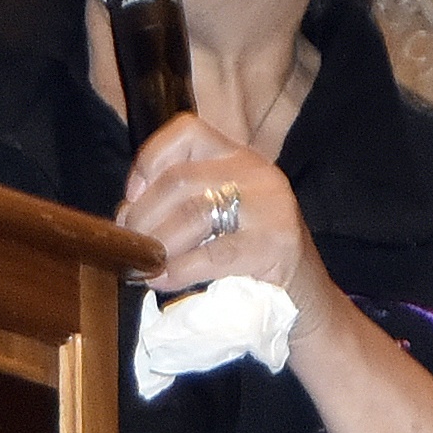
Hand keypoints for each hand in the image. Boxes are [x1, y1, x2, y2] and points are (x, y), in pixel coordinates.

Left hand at [115, 112, 335, 331]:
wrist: (306, 302)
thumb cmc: (250, 259)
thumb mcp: (220, 217)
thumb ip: (180, 205)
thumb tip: (126, 215)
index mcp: (238, 157)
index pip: (187, 130)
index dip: (150, 158)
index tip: (131, 195)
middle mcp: (256, 172)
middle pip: (180, 178)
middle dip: (144, 215)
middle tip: (130, 246)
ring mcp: (270, 206)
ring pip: (193, 213)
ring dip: (157, 244)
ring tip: (143, 266)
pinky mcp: (275, 245)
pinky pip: (213, 254)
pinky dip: (178, 269)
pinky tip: (162, 281)